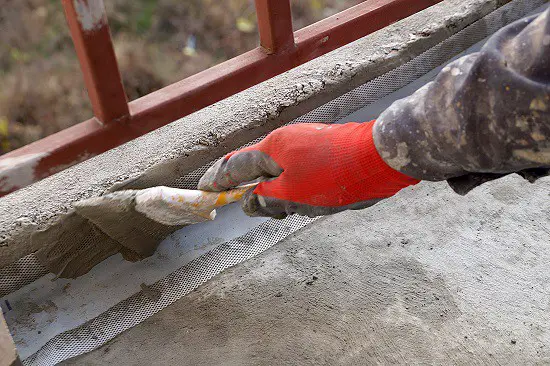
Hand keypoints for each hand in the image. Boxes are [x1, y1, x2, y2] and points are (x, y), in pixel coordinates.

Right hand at [198, 121, 419, 217]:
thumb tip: (250, 202)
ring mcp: (305, 144)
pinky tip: (317, 199)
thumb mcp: (292, 196)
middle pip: (258, 171)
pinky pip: (299, 173)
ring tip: (304, 207)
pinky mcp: (322, 151)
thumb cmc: (334, 176)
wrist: (381, 158)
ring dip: (284, 195)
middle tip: (278, 213)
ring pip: (281, 175)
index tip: (204, 191)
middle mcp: (286, 142)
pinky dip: (299, 190)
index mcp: (273, 148)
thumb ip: (264, 200)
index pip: (235, 165)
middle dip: (260, 195)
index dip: (218, 181)